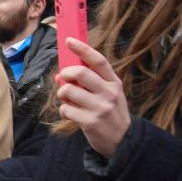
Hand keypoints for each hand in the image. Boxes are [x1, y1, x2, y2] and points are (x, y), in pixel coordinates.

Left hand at [57, 37, 129, 157]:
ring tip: (67, 99)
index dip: (82, 48)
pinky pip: (66, 110)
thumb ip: (88, 82)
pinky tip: (71, 114)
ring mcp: (100, 107)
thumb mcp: (107, 93)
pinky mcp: (90, 121)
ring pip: (69, 91)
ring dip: (62, 94)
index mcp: (113, 82)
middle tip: (64, 78)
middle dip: (66, 74)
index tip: (69, 40)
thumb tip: (60, 74)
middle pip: (80, 73)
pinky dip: (64, 111)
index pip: (98, 60)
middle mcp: (109, 93)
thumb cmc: (109, 112)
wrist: (121, 140)